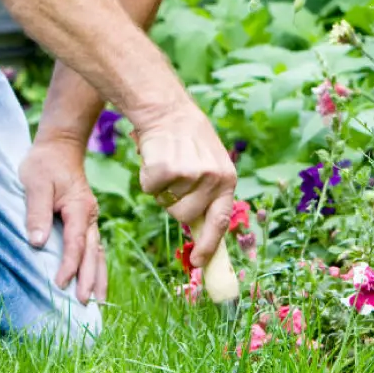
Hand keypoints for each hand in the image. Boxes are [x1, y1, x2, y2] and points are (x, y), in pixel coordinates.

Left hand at [20, 137, 106, 303]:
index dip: (68, 265)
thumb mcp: (35, 184)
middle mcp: (89, 215)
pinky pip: (94, 247)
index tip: (59, 284)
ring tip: (99, 301)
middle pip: (92, 252)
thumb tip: (36, 243)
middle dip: (90, 279)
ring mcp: (90, 218)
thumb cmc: (45, 164)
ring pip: (98, 252)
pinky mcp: (85, 220)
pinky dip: (96, 265)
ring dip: (99, 276)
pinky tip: (96, 280)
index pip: (76, 243)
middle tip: (85, 303)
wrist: (60, 147)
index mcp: (79, 208)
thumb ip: (36, 213)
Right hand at [131, 102, 235, 267]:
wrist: (168, 110)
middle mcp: (213, 179)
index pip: (220, 222)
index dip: (209, 246)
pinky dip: (147, 176)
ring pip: (166, 203)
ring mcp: (191, 174)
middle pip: (185, 216)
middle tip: (172, 179)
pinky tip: (155, 156)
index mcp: (227, 179)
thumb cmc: (188, 140)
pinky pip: (150, 188)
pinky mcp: (168, 169)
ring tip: (167, 162)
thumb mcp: (210, 164)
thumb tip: (201, 232)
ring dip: (160, 188)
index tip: (198, 262)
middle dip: (173, 204)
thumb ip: (209, 194)